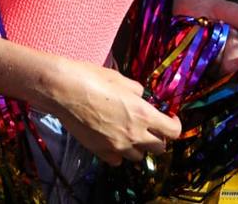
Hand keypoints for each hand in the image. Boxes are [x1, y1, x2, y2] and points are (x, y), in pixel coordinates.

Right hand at [48, 59, 181, 166]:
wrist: (63, 90)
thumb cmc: (91, 77)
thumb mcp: (120, 78)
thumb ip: (136, 90)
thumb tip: (140, 96)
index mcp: (143, 114)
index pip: (173, 131)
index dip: (175, 125)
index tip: (170, 118)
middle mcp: (134, 134)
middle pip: (159, 148)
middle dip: (158, 137)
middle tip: (149, 127)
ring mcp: (117, 145)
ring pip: (139, 157)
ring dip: (138, 147)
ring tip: (128, 134)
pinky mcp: (100, 151)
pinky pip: (117, 160)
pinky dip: (118, 153)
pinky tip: (112, 141)